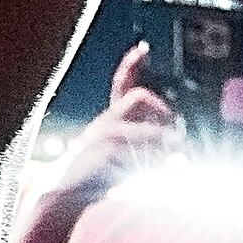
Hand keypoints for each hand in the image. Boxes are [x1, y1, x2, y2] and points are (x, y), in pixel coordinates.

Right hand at [38, 42, 189, 207]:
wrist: (64, 194)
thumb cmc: (96, 177)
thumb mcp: (122, 156)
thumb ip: (145, 145)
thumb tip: (178, 142)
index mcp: (110, 118)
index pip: (120, 83)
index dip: (130, 64)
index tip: (142, 49)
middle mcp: (106, 120)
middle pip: (140, 96)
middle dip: (163, 111)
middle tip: (175, 135)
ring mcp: (104, 132)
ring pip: (150, 129)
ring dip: (164, 149)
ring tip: (170, 165)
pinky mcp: (107, 148)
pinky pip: (144, 151)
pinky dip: (155, 165)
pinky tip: (151, 176)